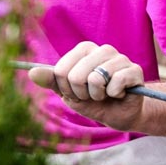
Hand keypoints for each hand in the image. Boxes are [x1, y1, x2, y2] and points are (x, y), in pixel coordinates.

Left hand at [27, 41, 144, 130]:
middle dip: (82, 94)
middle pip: (75, 76)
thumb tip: (31, 73)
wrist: (120, 115)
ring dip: (98, 96)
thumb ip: (52, 81)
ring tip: (106, 94)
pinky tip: (120, 94)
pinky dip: (115, 95)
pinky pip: (116, 83)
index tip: (77, 92)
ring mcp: (120, 58)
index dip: (67, 90)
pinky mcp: (134, 70)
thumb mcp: (69, 93)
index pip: (60, 71)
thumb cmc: (94, 101)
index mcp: (84, 50)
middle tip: (93, 95)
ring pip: (96, 79)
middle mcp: (102, 49)